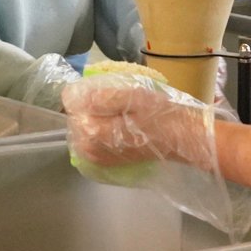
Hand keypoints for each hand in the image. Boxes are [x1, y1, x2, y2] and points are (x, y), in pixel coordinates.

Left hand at [63, 75, 215, 170]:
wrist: (180, 139)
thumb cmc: (158, 115)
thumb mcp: (132, 96)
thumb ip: (99, 97)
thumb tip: (70, 95)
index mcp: (92, 132)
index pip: (71, 103)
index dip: (84, 91)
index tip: (102, 88)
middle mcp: (89, 149)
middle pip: (74, 117)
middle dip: (87, 105)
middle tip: (112, 98)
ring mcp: (97, 158)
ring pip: (80, 129)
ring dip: (92, 117)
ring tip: (115, 110)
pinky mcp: (105, 162)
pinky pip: (89, 142)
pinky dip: (96, 130)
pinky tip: (114, 123)